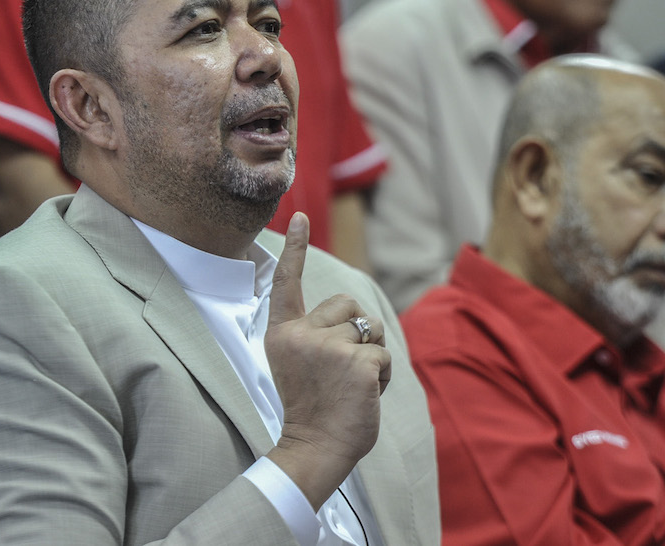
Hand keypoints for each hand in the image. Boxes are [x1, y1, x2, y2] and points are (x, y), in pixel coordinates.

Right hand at [264, 213, 390, 509]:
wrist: (315, 448)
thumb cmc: (311, 409)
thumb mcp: (299, 363)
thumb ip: (315, 335)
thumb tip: (354, 316)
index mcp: (282, 333)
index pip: (287, 283)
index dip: (296, 247)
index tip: (301, 215)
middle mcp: (302, 333)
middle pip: (346, 304)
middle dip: (355, 329)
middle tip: (340, 369)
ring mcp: (329, 346)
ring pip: (369, 330)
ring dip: (370, 356)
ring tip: (350, 385)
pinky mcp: (357, 361)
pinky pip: (383, 355)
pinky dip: (381, 376)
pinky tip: (363, 395)